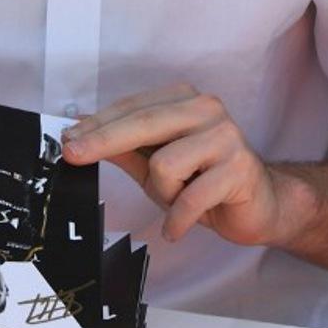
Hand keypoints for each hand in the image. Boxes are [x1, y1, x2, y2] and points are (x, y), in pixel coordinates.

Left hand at [62, 83, 287, 244]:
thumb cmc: (203, 181)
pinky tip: (178, 228)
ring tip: (177, 201)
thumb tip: (80, 137)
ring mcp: (225, 135)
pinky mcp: (238, 168)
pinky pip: (190, 198)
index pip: (132, 108)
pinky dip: (178, 219)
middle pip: (144, 123)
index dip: (97, 124)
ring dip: (163, 194)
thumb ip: (124, 149)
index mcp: (184, 99)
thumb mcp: (155, 165)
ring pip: (165, 164)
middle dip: (103, 141)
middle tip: (73, 155)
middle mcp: (206, 109)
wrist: (260, 205)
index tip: (67, 139)